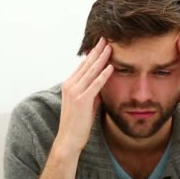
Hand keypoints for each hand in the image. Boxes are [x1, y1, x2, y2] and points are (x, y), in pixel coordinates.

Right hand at [56, 37, 112, 153]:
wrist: (68, 140)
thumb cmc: (77, 124)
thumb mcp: (86, 105)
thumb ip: (92, 93)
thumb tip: (102, 86)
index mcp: (69, 85)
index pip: (83, 66)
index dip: (92, 54)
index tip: (101, 44)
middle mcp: (70, 86)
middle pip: (86, 64)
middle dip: (97, 50)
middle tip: (106, 38)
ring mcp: (75, 92)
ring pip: (91, 71)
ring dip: (102, 58)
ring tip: (110, 46)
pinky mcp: (82, 100)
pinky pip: (95, 85)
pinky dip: (104, 75)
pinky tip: (111, 66)